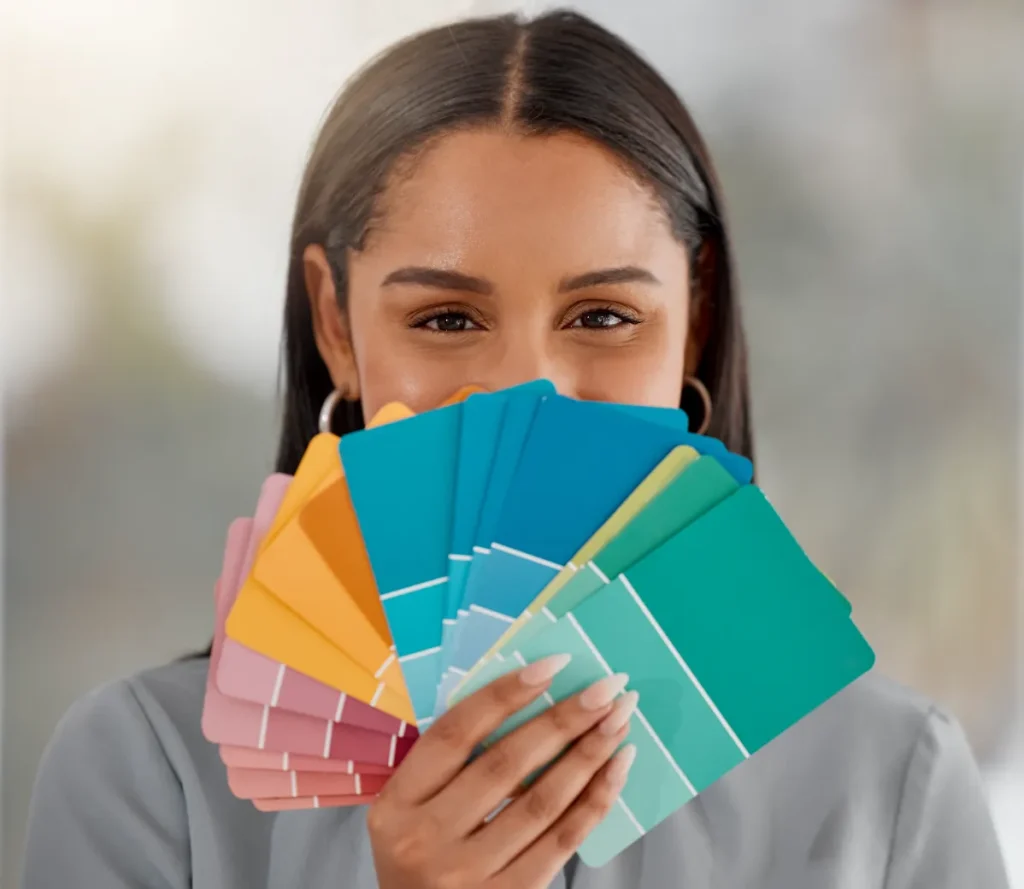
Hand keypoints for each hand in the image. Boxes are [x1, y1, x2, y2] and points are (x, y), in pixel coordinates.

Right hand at [367, 655, 638, 888]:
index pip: (454, 733)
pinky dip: (595, 800)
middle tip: (607, 687)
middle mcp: (425, 840)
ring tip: (619, 720)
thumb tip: (527, 701)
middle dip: (563, 718)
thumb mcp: (411, 815)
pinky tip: (618, 768)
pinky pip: (562, 842)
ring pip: (540, 801)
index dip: (505, 693)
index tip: (554, 664)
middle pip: (505, 764)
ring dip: (588, 754)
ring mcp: (467, 876)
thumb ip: (449, 768)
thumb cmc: (423, 863)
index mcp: (396, 806)